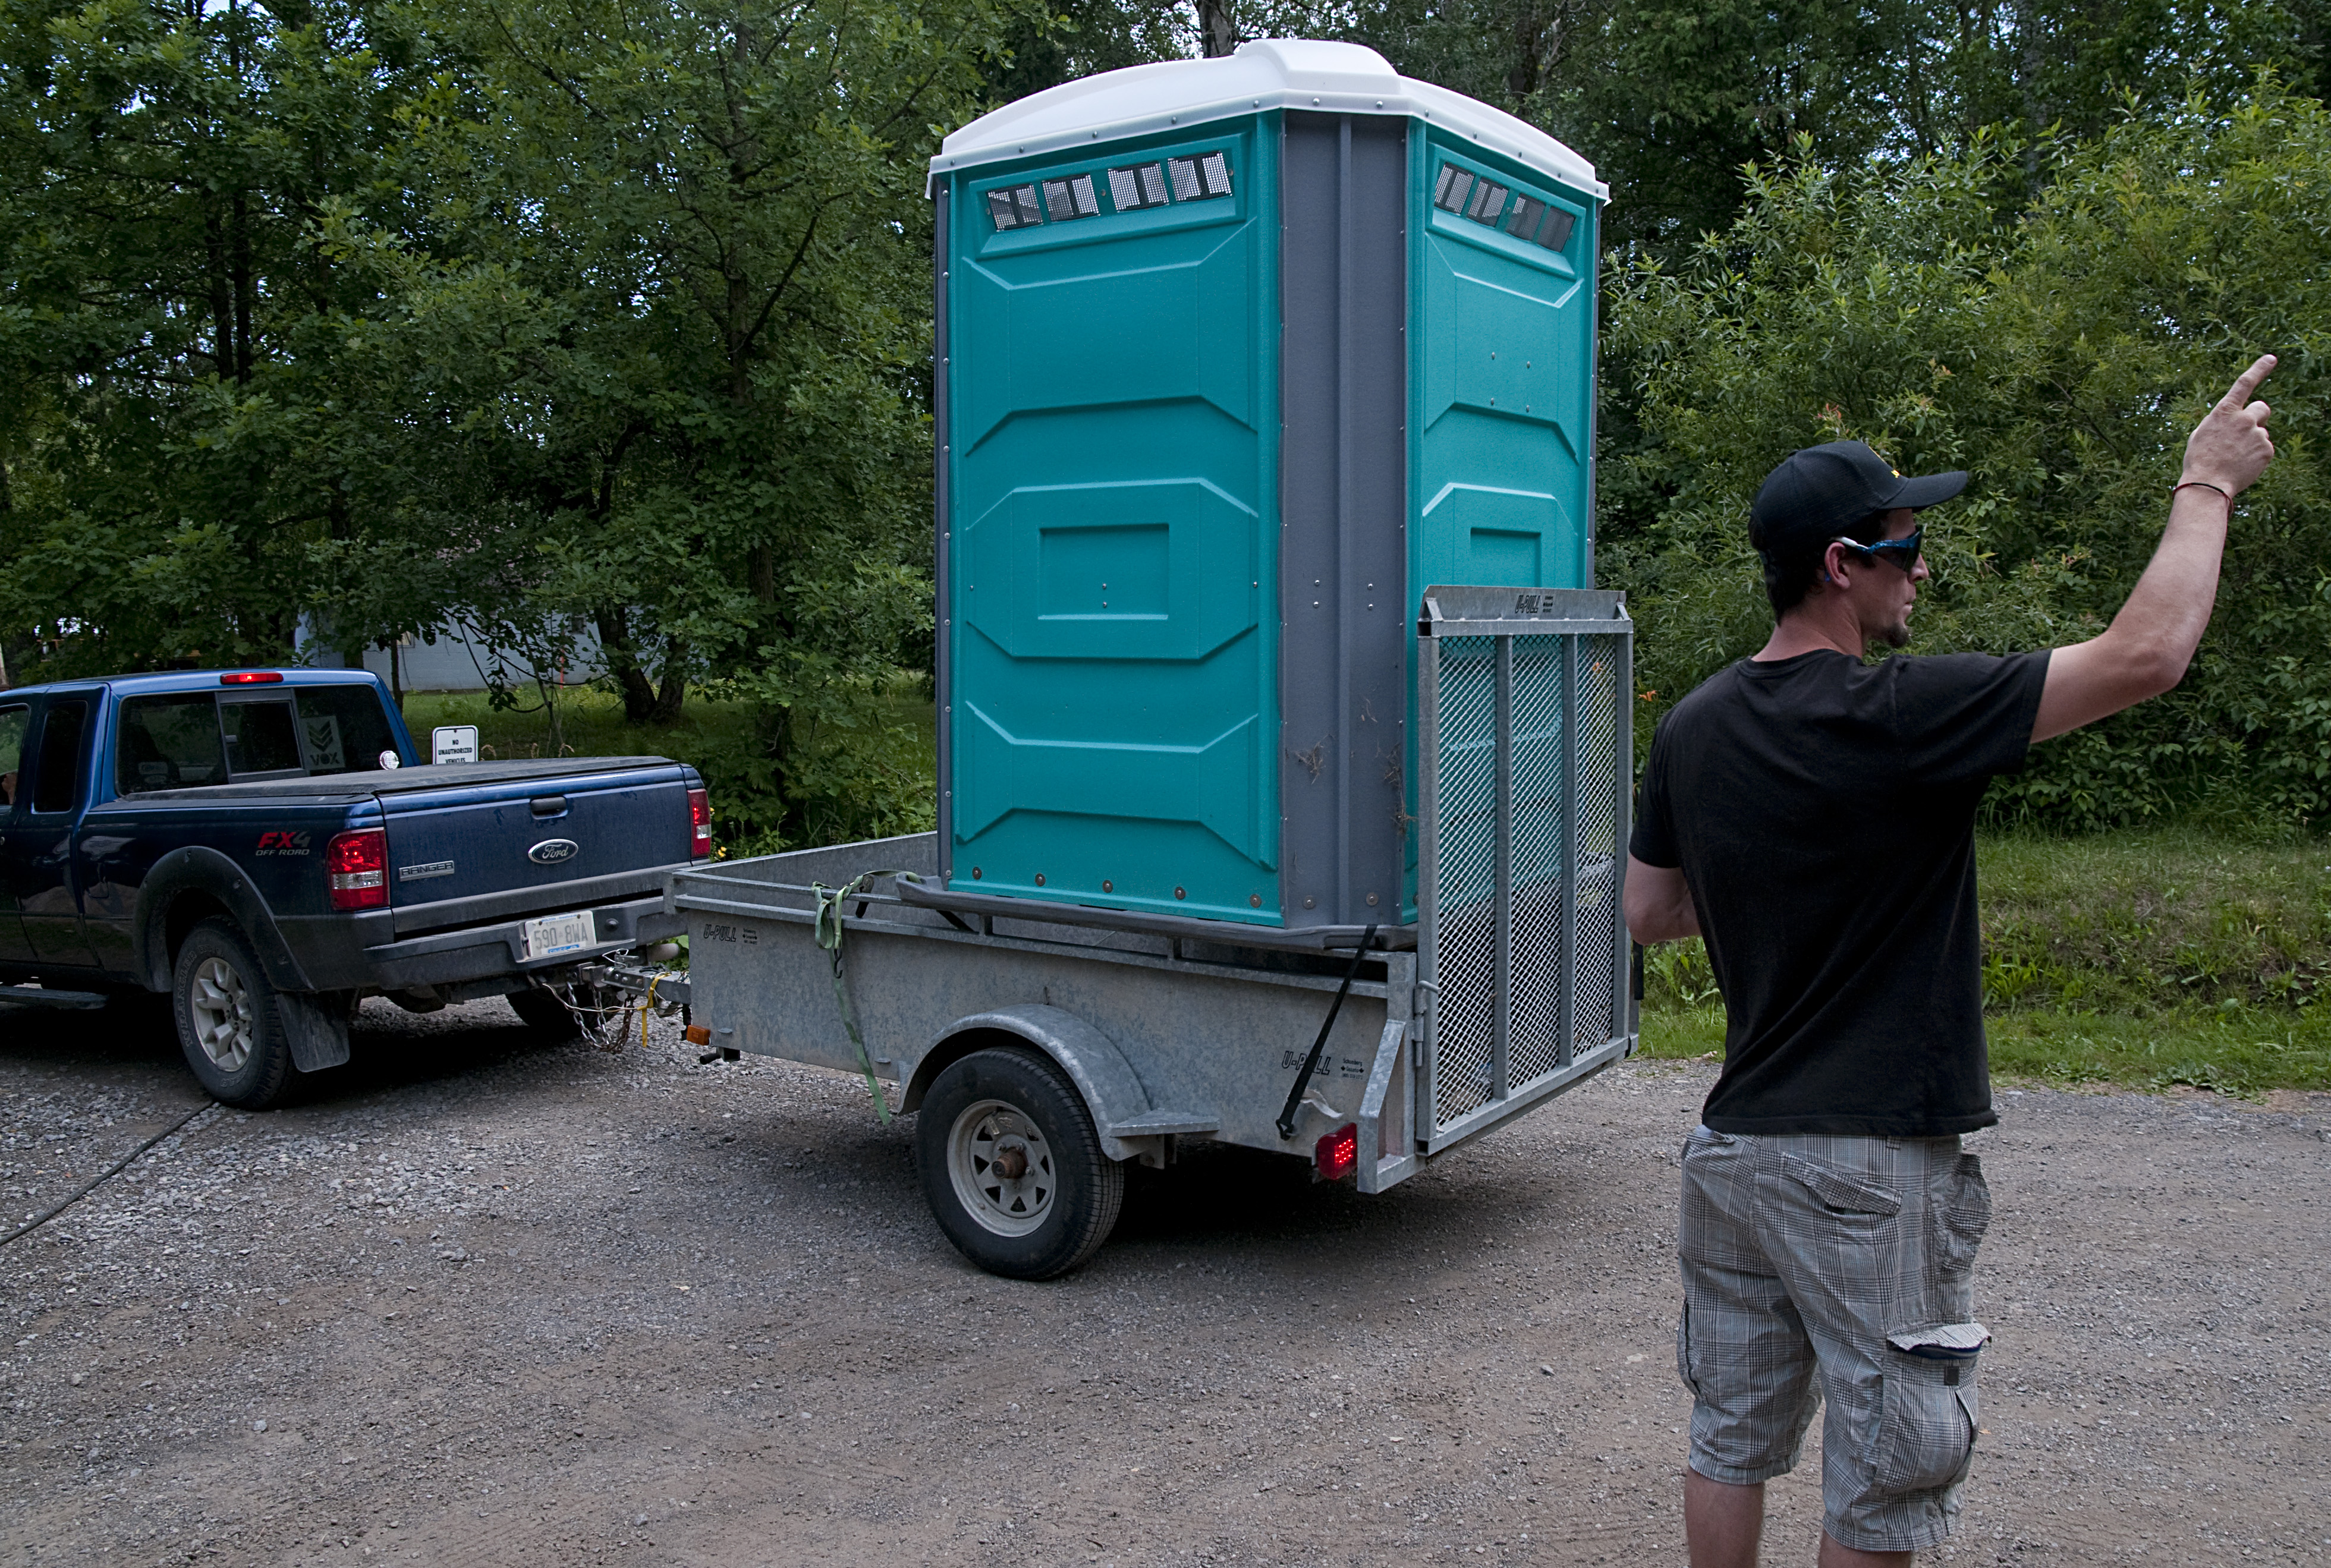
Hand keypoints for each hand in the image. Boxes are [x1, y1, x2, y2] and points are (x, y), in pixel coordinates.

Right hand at [2181, 354, 2277, 495]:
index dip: (2259, 369)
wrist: (2208, 485)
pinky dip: (2256, 456)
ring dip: (2252, 442)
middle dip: (2257, 417)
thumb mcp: (2204, 433)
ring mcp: (2258, 434)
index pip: (2244, 384)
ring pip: (2261, 432)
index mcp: (2224, 412)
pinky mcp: (2267, 450)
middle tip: (2244, 432)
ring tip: (2235, 458)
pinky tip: (2242, 465)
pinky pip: (2265, 448)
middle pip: (2262, 408)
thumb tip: (2240, 419)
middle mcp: (2244, 419)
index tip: (2271, 359)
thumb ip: (2223, 421)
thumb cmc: (2200, 460)